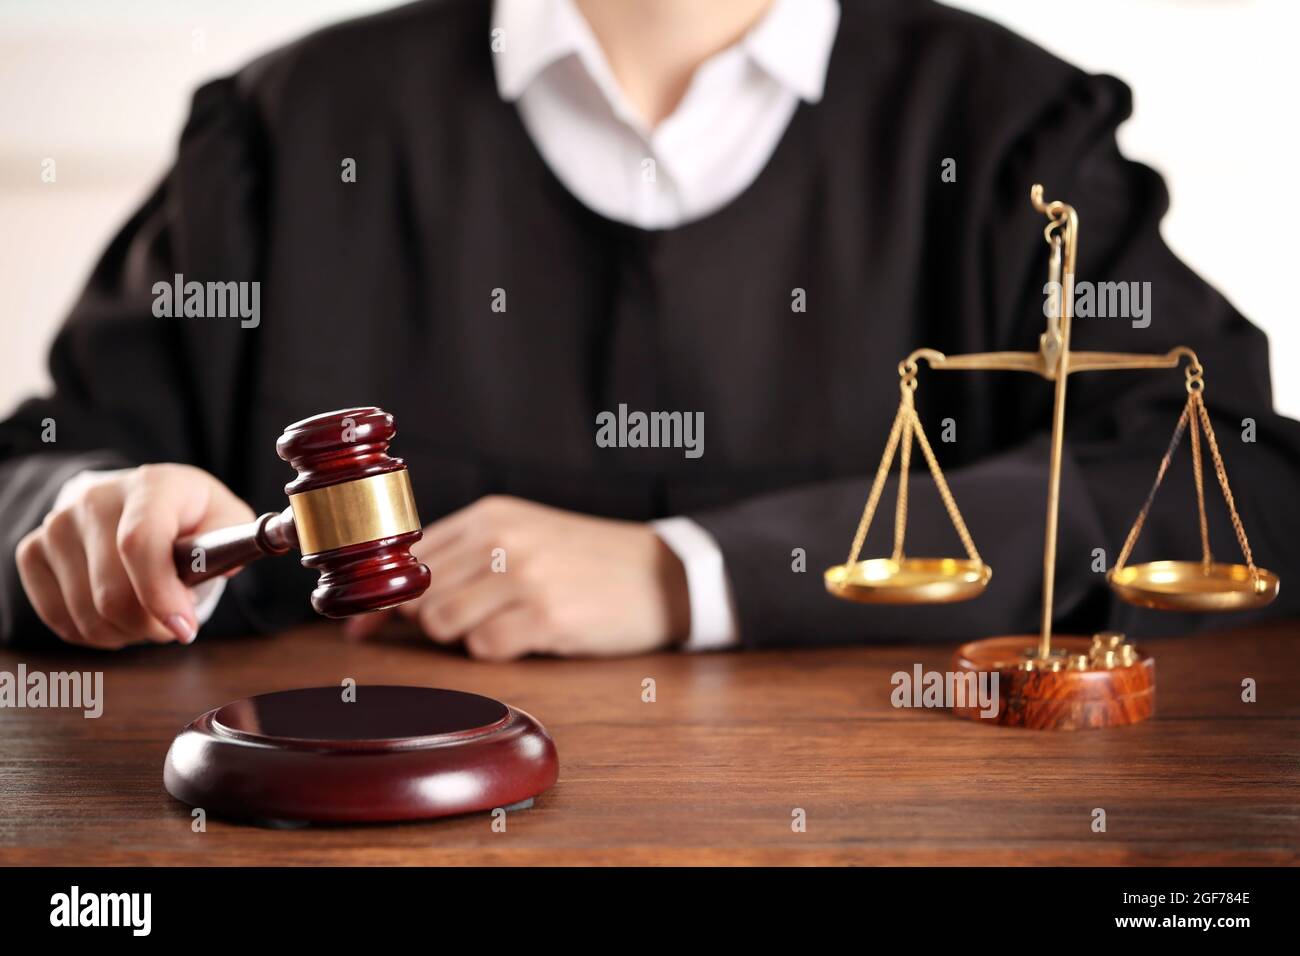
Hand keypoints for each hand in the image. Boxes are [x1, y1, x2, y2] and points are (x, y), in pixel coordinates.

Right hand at [15, 464, 253, 648]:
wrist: (134, 501)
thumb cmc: (187, 517)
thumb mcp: (224, 519)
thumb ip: (233, 542)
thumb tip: (223, 567)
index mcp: (151, 486)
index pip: (139, 543)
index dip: (160, 596)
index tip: (184, 628)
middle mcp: (95, 500)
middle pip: (111, 592)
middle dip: (151, 626)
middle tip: (175, 625)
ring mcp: (57, 526)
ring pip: (86, 615)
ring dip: (126, 633)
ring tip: (149, 617)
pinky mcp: (33, 552)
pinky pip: (61, 621)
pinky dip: (96, 634)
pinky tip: (119, 618)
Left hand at [346, 495, 689, 659]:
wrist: (662, 573)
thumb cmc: (585, 560)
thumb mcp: (525, 535)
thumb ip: (461, 559)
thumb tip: (384, 608)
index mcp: (491, 514)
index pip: (407, 556)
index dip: (378, 598)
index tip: (361, 626)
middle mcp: (502, 539)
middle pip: (418, 596)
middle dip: (427, 623)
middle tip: (467, 624)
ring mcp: (525, 576)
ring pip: (443, 624)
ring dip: (464, 637)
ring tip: (504, 625)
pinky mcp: (548, 616)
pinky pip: (486, 649)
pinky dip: (498, 651)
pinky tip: (529, 635)